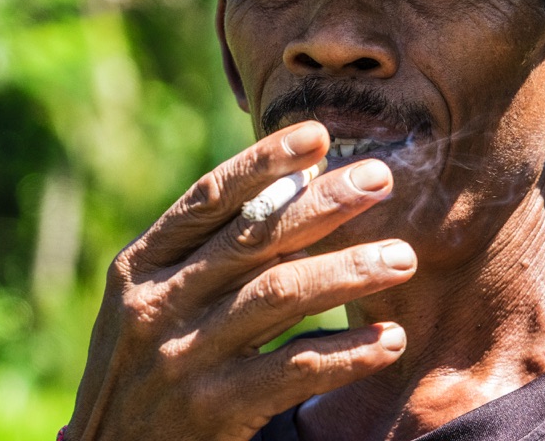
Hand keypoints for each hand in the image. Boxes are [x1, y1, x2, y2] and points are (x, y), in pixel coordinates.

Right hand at [64, 121, 416, 440]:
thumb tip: (298, 182)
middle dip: (322, 204)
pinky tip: (388, 339)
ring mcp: (183, 357)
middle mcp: (157, 304)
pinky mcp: (211, 410)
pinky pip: (293, 370)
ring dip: (348, 272)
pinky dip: (346, 353)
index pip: (209, 198)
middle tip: (381, 179)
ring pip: (278, 296)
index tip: (318, 135)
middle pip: (252, 239)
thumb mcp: (155, 302)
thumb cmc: (148, 369)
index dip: (264, 162)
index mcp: (141, 266)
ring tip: (402, 258)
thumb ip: (212, 250)